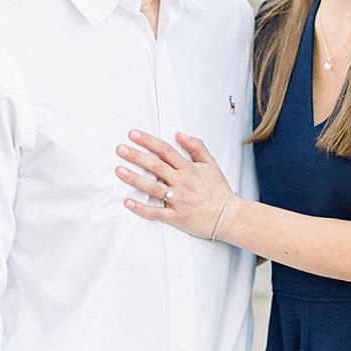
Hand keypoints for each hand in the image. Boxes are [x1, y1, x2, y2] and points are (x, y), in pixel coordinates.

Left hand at [116, 130, 234, 240]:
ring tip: (120, 170)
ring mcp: (178, 200)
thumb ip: (196, 147)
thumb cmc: (218, 192)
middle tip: (120, 149)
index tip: (134, 135)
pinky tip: (128, 202)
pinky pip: (156, 212)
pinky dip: (141, 208)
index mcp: (188, 169)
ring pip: (152, 187)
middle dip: (136, 156)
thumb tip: (180, 134)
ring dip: (134, 178)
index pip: (165, 150)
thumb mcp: (211, 164)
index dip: (148, 141)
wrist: (230, 216)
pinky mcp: (176, 216)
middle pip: (155, 166)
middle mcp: (181, 183)